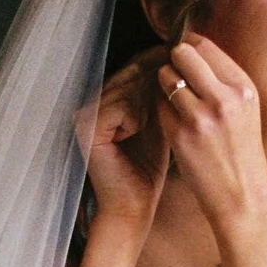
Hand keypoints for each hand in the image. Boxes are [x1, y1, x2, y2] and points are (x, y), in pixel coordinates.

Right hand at [81, 51, 169, 237]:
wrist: (133, 206)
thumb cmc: (148, 169)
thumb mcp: (158, 122)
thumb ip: (162, 94)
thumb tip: (182, 60)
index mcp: (104, 99)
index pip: (134, 68)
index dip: (159, 65)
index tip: (182, 66)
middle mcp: (89, 103)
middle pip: (131, 73)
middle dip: (158, 78)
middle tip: (178, 87)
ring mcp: (84, 113)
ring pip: (129, 87)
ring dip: (151, 99)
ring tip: (162, 116)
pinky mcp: (87, 127)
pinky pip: (121, 106)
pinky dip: (138, 116)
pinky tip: (144, 130)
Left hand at [155, 36, 266, 235]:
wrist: (242, 197)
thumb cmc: (242, 153)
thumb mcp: (246, 110)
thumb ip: (223, 81)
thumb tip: (192, 50)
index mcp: (244, 87)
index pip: (204, 44)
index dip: (187, 47)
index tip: (182, 58)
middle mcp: (224, 97)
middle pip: (182, 53)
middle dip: (173, 61)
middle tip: (172, 77)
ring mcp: (201, 116)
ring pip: (165, 76)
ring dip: (162, 84)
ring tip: (172, 101)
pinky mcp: (180, 134)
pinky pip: (157, 104)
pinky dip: (158, 108)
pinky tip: (169, 120)